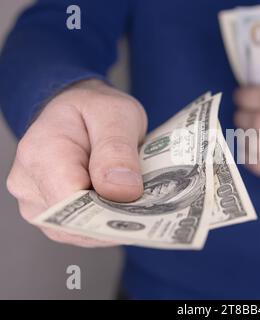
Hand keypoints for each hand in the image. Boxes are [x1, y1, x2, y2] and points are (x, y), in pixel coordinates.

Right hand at [6, 79, 147, 246]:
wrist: (80, 109)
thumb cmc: (94, 109)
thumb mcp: (115, 114)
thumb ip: (116, 150)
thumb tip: (121, 192)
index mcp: (41, 153)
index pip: (70, 202)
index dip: (108, 211)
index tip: (140, 207)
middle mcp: (29, 183)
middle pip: (73, 223)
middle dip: (114, 219)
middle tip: (148, 204)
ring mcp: (36, 201)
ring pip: (79, 233)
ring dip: (112, 222)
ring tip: (136, 201)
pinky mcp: (51, 213)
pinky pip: (80, 230)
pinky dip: (105, 222)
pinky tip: (125, 207)